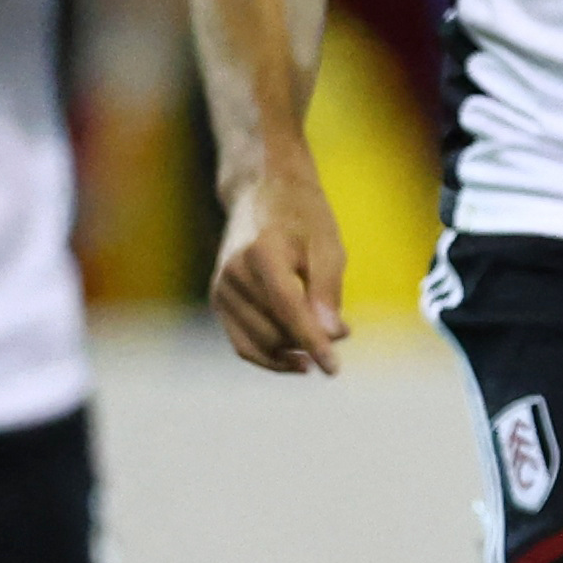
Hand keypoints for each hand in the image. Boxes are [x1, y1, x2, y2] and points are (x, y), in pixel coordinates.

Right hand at [210, 155, 349, 374]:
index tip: (334, 370)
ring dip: (293, 350)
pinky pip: (243, 343)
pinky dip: (270, 356)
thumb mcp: (327, 247)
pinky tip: (298, 360)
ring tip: (323, 339)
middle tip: (344, 332)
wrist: (262, 193)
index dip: (314, 343)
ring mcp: (221, 289)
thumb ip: (328, 293)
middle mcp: (234, 274)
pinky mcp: (218, 300)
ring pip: (259, 343)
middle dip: (310, 343)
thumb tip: (332, 336)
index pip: (289, 311)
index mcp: (262, 254)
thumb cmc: (303, 217)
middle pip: (274, 332)